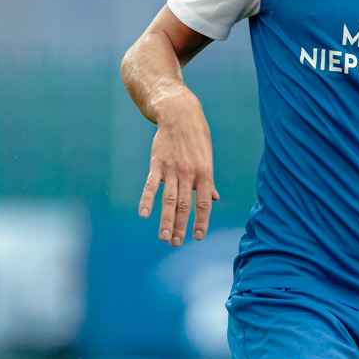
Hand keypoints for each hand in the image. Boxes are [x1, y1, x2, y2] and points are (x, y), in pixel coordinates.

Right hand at [139, 94, 218, 246]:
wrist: (179, 115)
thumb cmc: (196, 138)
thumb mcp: (207, 158)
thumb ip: (208, 181)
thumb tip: (214, 200)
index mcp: (205, 173)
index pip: (204, 203)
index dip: (201, 221)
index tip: (197, 237)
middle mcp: (189, 174)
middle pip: (185, 205)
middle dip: (181, 226)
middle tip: (176, 244)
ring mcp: (172, 169)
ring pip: (168, 200)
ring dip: (166, 220)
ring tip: (164, 237)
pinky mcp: (157, 164)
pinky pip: (151, 185)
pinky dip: (147, 200)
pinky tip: (144, 214)